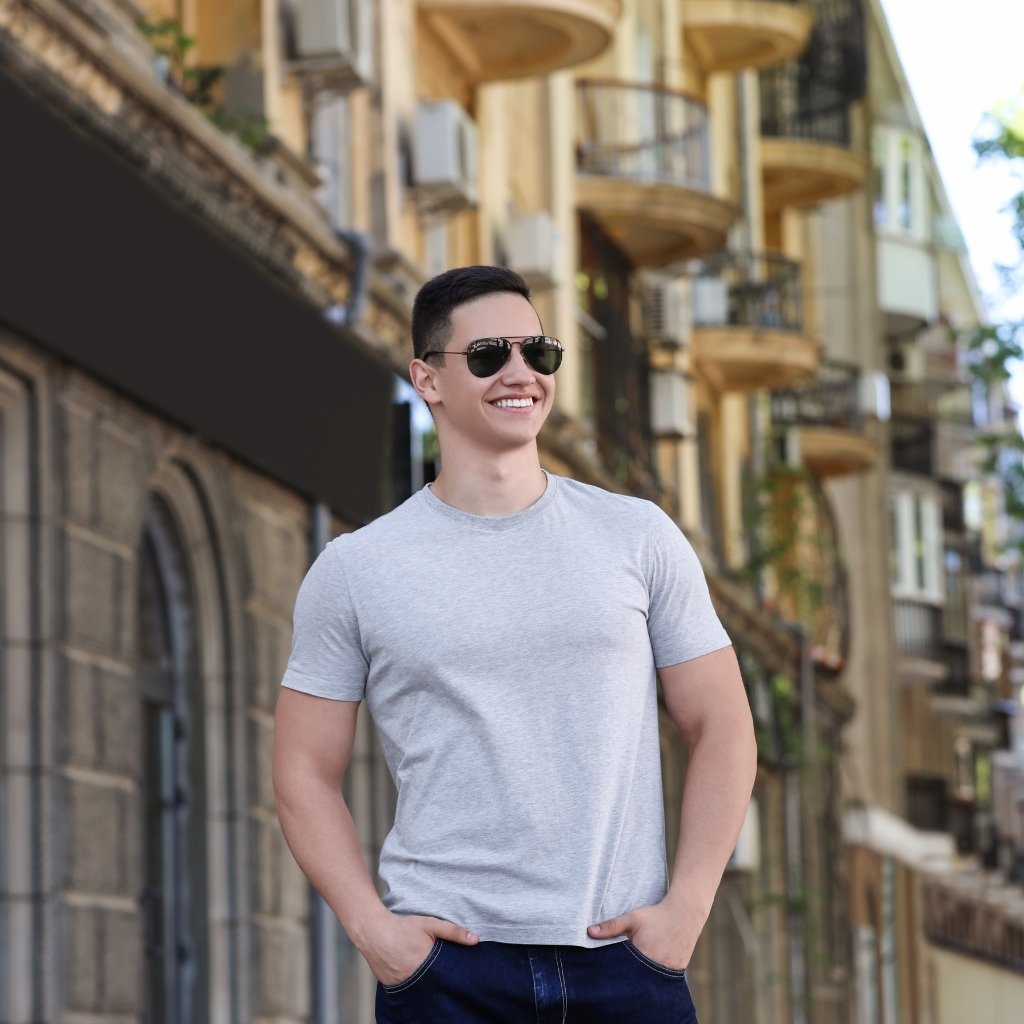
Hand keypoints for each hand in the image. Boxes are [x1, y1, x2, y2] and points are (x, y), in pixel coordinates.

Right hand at [357, 912, 478, 986]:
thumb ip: (453, 932)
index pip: (445, 978)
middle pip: (432, 984)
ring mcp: (400, 984)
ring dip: (422, 981)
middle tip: (436, 969)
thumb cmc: (402, 926)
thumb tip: (476, 940)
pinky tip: (409, 971)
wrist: (372, 930)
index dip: (449, 975)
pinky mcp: (390, 986)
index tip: (452, 972)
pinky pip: (405, 987)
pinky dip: (409, 981)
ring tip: (422, 969)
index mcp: (426, 965)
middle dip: (437, 979)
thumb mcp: (430, 924)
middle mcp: (413, 978)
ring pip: (418, 987)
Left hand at [587, 897, 706, 970]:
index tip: (607, 975)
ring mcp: (668, 972)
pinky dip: (654, 977)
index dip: (616, 974)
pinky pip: (661, 980)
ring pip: (649, 981)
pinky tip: (647, 973)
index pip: (624, 972)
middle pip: (636, 980)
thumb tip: (589, 931)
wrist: (685, 914)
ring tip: (634, 975)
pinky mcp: (677, 973)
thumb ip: (611, 926)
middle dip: (627, 978)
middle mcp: (656, 967)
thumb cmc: (656, 915)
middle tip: (619, 978)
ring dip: (641, 979)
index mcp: (643, 955)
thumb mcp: (632, 918)